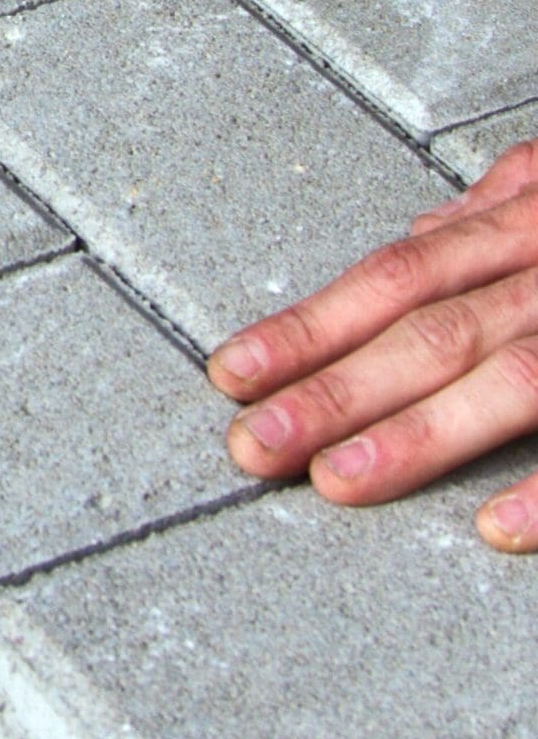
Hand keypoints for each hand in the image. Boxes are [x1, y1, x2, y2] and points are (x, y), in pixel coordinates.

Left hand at [211, 138, 537, 549]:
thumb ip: (508, 207)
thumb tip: (419, 232)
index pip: (402, 276)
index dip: (313, 324)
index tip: (229, 374)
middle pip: (435, 329)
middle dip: (331, 390)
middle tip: (246, 449)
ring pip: (518, 375)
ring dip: (420, 434)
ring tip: (336, 483)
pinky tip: (497, 531)